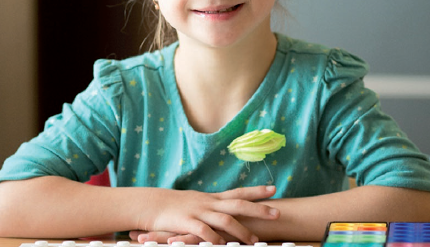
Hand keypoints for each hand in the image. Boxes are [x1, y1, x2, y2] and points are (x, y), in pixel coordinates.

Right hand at [134, 185, 278, 244]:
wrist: (152, 204)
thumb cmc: (176, 206)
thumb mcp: (198, 202)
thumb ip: (214, 206)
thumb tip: (229, 208)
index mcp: (212, 198)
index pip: (238, 192)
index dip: (256, 190)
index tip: (274, 188)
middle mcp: (209, 203)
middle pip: (237, 204)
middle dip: (258, 209)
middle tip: (277, 213)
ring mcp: (198, 212)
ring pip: (224, 220)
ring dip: (240, 231)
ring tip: (254, 242)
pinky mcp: (187, 223)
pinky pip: (203, 231)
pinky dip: (213, 239)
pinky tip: (221, 245)